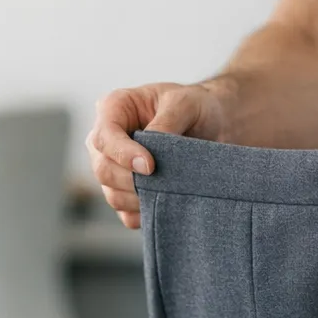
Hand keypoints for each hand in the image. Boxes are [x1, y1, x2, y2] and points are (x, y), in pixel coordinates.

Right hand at [85, 81, 226, 228]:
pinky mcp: (128, 193)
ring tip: (171, 190)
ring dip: (140, 199)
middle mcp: (108, 141)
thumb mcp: (184, 103)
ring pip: (113, 195)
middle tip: (164, 182)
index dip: (123, 154)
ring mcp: (115, 168)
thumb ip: (166, 123)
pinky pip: (127, 214)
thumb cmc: (195, 106)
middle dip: (132, 181)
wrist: (214, 124)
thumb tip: (151, 154)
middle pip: (103, 169)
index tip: (150, 166)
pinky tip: (167, 202)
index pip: (104, 137)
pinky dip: (145, 214)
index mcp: (114, 109)